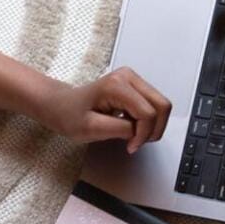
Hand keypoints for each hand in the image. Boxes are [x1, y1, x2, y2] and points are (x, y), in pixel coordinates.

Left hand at [34, 67, 172, 153]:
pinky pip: (154, 105)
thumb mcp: (91, 129)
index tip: (131, 146)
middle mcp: (128, 77)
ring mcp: (133, 79)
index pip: (147, 113)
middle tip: (137, 142)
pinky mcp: (135, 86)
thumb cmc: (70, 114)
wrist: (62, 104)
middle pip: (162, 106)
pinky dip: (148, 121)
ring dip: (152, 126)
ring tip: (132, 134)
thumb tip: (140, 132)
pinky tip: (131, 125)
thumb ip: (120, 130)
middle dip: (153, 130)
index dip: (143, 135)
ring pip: (162, 106)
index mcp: (116, 85)